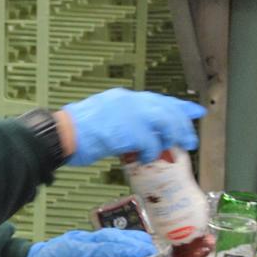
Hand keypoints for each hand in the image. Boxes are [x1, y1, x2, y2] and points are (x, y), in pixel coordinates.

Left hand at [20, 229, 155, 256]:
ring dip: (129, 240)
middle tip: (155, 249)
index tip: (146, 252)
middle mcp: (81, 241)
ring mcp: (81, 240)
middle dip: (134, 241)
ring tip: (148, 248)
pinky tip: (129, 251)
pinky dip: (119, 243)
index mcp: (76, 250)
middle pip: (112, 236)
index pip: (106, 248)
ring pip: (109, 236)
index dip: (127, 250)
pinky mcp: (81, 245)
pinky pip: (104, 241)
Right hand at [61, 89, 204, 166]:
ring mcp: (128, 113)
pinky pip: (149, 141)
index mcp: (123, 98)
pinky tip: (147, 158)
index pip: (159, 99)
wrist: (61, 134)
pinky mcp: (126, 130)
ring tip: (173, 149)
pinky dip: (151, 151)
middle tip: (190, 140)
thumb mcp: (104, 120)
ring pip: (164, 121)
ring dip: (172, 137)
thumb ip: (125, 123)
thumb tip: (144, 136)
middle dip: (182, 125)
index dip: (180, 107)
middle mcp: (128, 101)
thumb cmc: (76, 133)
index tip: (195, 112)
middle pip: (166, 109)